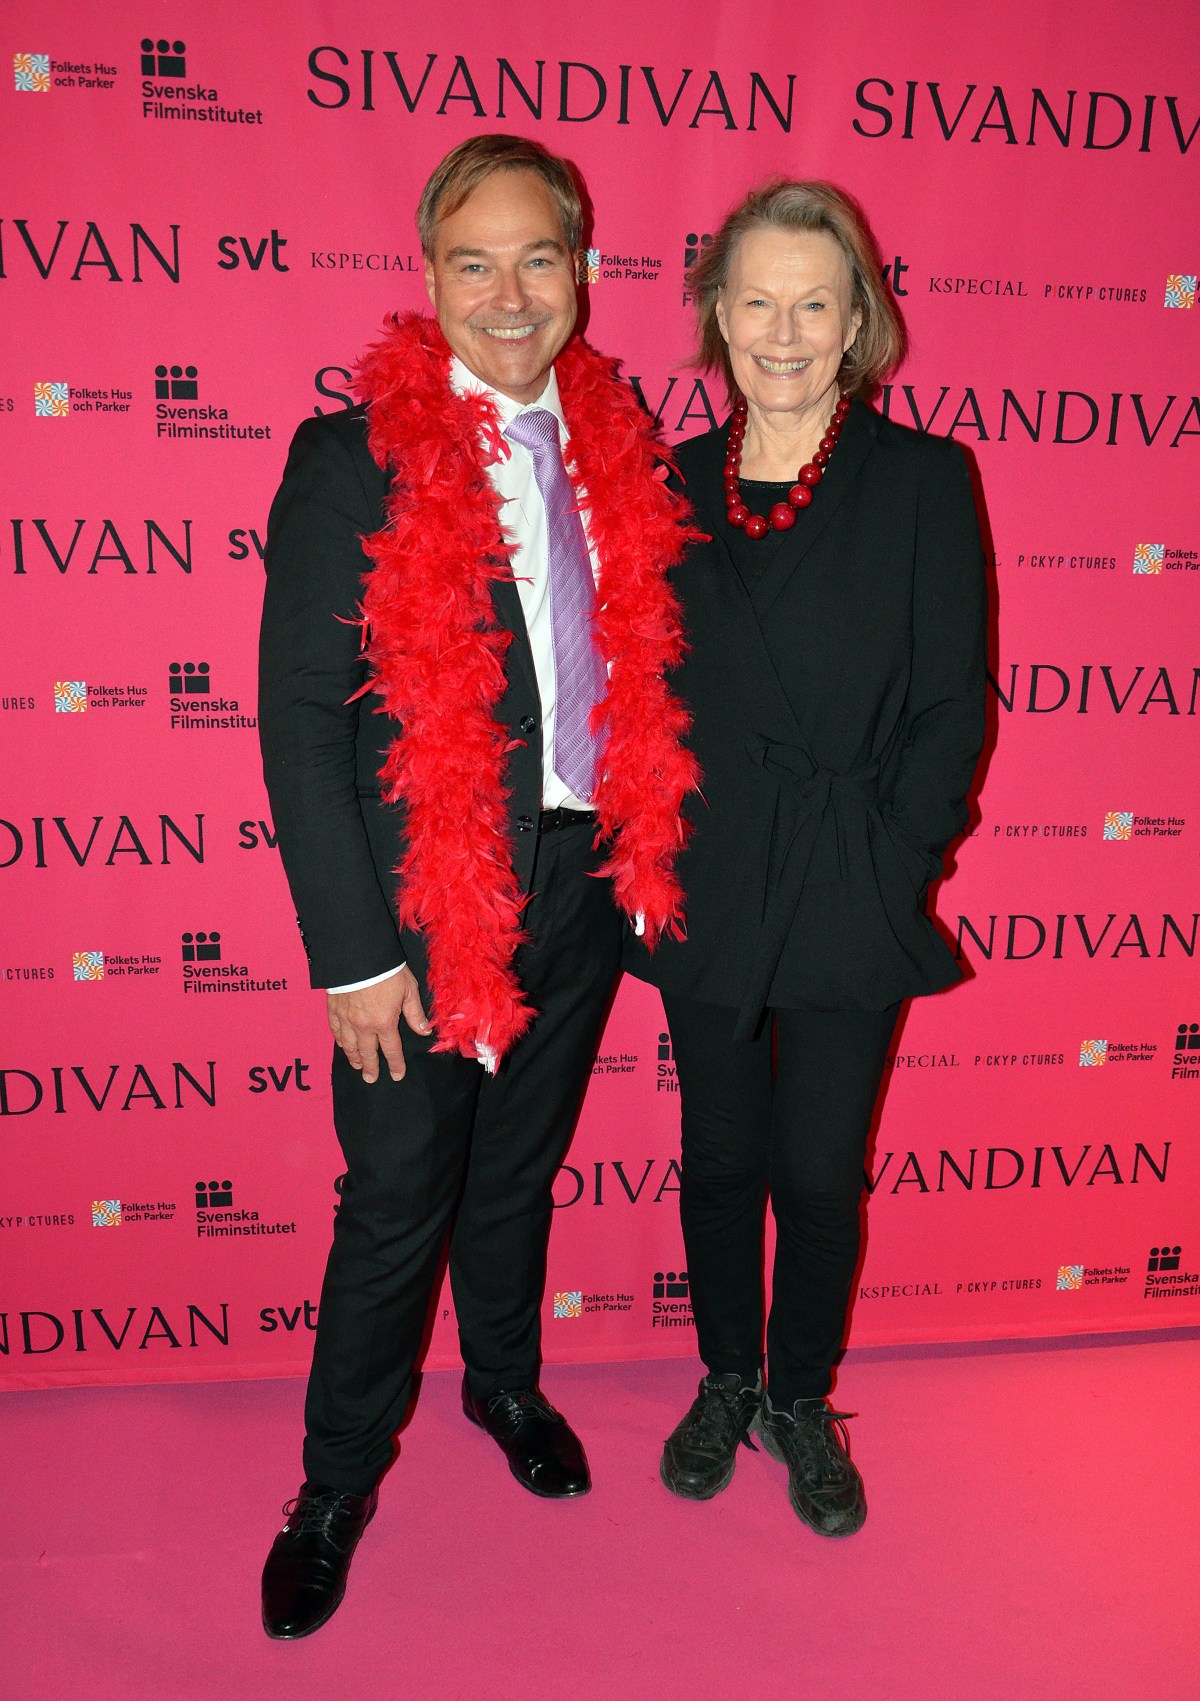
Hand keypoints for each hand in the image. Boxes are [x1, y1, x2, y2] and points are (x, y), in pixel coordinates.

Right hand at [327, 968, 429, 1083]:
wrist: (358, 956)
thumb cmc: (386, 971)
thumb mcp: (408, 990)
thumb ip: (415, 1013)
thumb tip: (424, 1031)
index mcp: (384, 1022)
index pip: (391, 1050)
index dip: (395, 1064)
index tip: (397, 1075)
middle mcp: (364, 1026)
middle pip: (368, 1053)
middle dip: (371, 1068)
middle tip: (371, 1079)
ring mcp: (346, 1020)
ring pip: (349, 1046)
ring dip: (354, 1058)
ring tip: (357, 1066)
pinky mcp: (333, 1011)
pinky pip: (336, 1032)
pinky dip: (340, 1042)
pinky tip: (342, 1046)